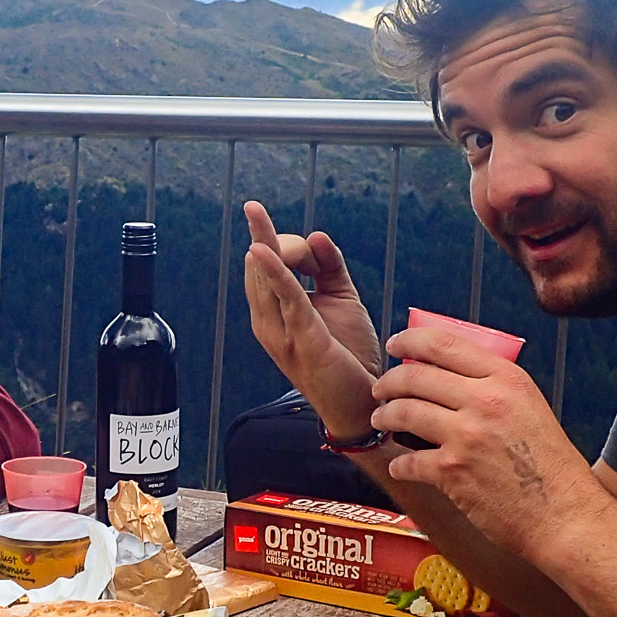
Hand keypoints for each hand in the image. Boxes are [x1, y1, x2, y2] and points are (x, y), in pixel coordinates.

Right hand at [240, 200, 384, 438]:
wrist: (362, 405)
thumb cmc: (348, 355)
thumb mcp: (341, 300)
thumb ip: (329, 267)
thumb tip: (316, 234)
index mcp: (274, 315)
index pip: (265, 266)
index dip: (286, 245)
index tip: (315, 250)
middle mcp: (269, 323)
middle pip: (262, 267)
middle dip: (270, 236)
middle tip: (275, 221)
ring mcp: (281, 333)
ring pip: (268, 278)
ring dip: (264, 241)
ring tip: (254, 211)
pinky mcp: (303, 339)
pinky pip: (286, 298)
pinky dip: (276, 272)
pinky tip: (262, 249)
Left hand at [370, 327, 609, 560]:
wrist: (564, 515)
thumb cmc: (550, 466)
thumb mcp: (531, 408)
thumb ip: (495, 389)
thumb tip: (450, 377)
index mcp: (507, 379)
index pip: (445, 344)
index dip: (411, 339)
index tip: (396, 344)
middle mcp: (486, 401)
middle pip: (415, 376)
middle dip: (389, 381)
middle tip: (380, 388)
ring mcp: (466, 436)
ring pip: (404, 413)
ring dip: (385, 416)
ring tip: (381, 420)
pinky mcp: (452, 471)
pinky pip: (408, 460)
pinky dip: (399, 464)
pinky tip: (400, 466)